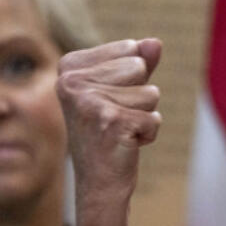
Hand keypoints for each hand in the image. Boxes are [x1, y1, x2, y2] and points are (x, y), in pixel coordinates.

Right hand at [57, 38, 162, 201]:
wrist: (99, 183)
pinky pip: (155, 118)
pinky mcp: (111, 122)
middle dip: (139, 96)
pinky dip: (148, 133)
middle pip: (140, 68)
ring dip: (144, 115)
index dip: (131, 78)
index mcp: (69, 66)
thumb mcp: (122, 90)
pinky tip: (126, 143)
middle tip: (116, 118)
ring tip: (120, 130)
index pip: (131, 48)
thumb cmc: (110, 132)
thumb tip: (155, 42)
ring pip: (150, 93)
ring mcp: (89, 102)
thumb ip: (138, 63)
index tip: (110, 101)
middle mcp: (72, 82)